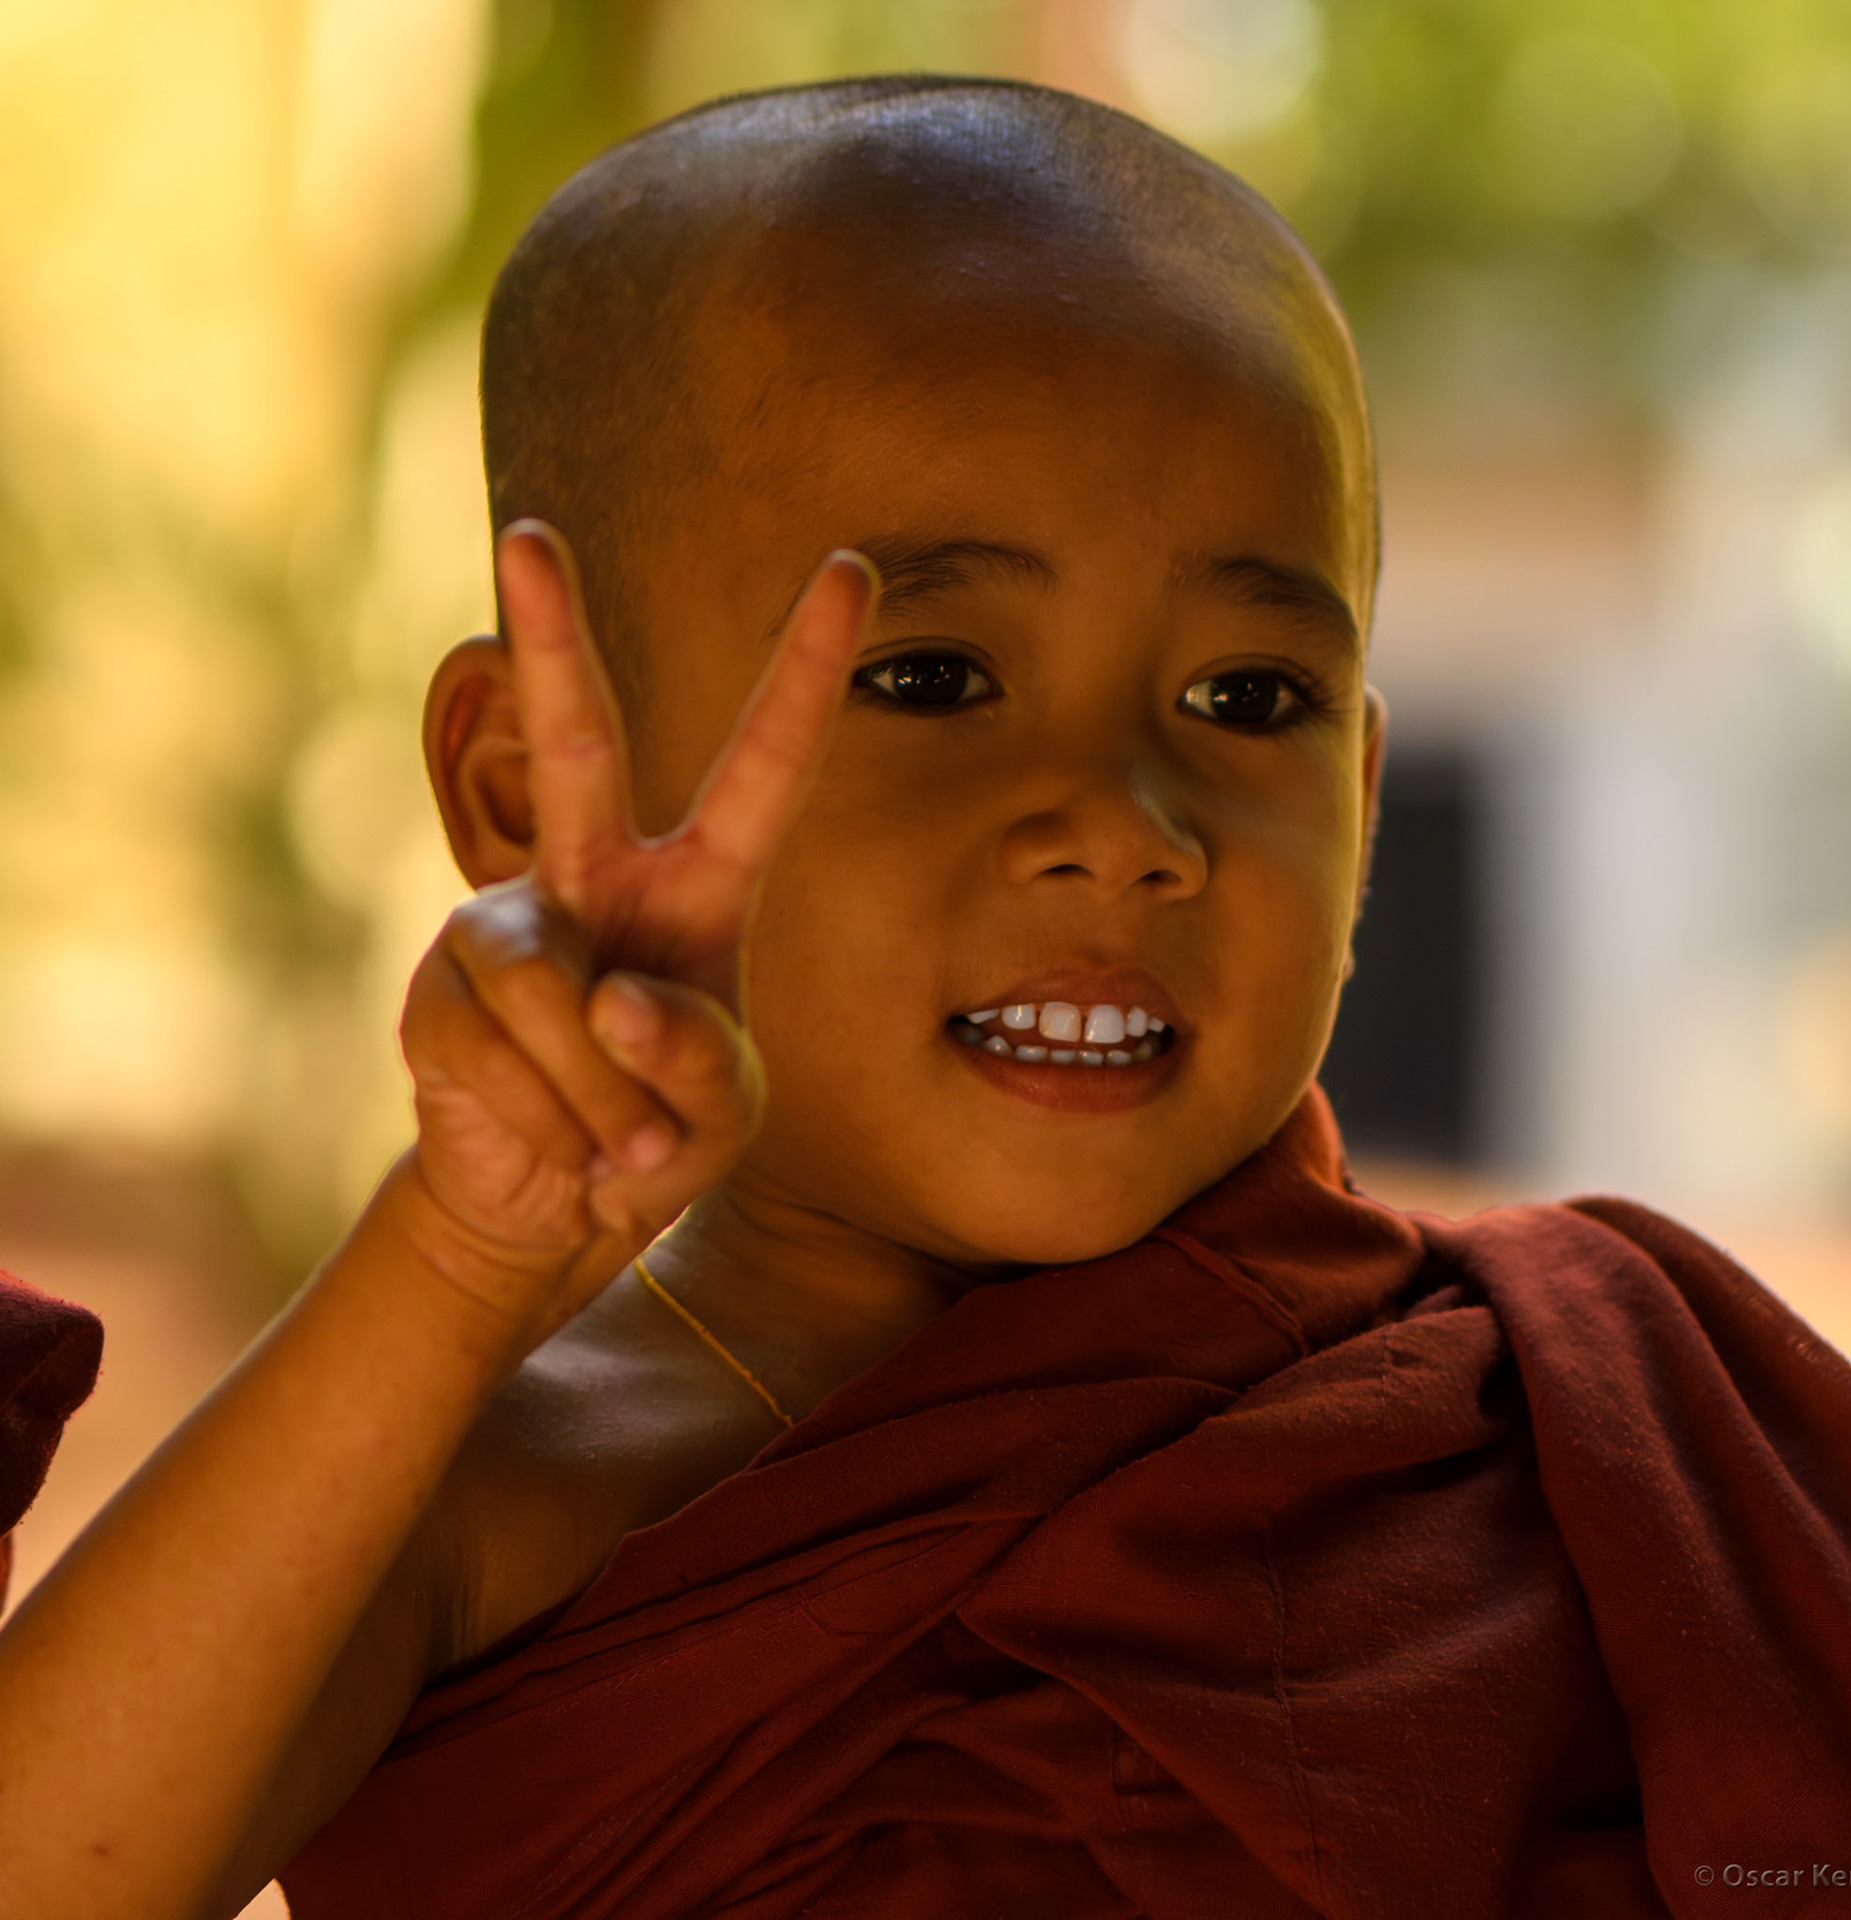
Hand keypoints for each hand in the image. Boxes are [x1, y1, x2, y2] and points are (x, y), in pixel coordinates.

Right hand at [393, 521, 875, 1341]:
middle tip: (527, 531)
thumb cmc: (658, 1135)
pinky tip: (553, 1140)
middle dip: (552, 639)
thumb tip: (612, 996)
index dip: (808, 672)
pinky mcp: (441, 986)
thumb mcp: (723, 1111)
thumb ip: (698, 1059)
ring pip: (558, 990)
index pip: (764, 767)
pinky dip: (555, 1122)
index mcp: (698, 887)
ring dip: (605, 1098)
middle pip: (575, 745)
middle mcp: (594, 877)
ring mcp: (508, 923)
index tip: (851, 566)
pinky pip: (505, 1050)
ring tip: (617, 1144)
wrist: (548, 1205)